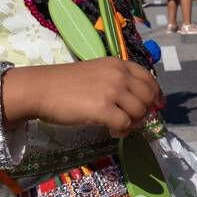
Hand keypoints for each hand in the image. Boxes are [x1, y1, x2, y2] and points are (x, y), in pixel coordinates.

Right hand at [2, 58, 164, 137]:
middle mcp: (119, 75)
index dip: (155, 94)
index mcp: (118, 64)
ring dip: (133, 123)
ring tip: (119, 127)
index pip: (149, 79)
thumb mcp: (97, 72)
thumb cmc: (65, 83)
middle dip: (145, 111)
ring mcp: (112, 91)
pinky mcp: (103, 109)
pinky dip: (122, 132)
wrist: (41, 89)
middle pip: (148, 96)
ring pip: (139, 112)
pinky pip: (125, 124)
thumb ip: (117, 80)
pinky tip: (112, 132)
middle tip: (133, 120)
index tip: (155, 105)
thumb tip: (137, 99)